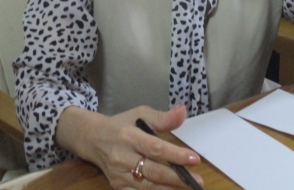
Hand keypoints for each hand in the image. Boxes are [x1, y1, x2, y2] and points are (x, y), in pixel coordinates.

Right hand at [67, 104, 201, 189]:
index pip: (156, 148)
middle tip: (198, 180)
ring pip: (147, 186)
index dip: (176, 155)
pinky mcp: (117, 186)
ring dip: (169, 189)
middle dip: (177, 178)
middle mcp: (122, 158)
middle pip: (154, 171)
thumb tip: (183, 111)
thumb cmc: (123, 124)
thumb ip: (163, 117)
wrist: (94, 139)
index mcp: (129, 137)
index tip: (195, 159)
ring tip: (188, 189)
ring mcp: (119, 175)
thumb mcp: (141, 114)